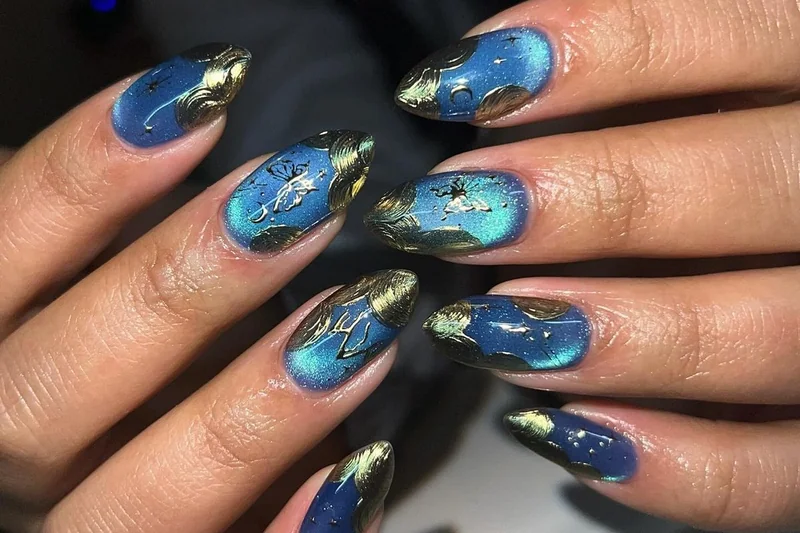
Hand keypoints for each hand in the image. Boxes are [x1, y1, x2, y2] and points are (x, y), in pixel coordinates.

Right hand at [0, 43, 415, 532]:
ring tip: (369, 315)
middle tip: (305, 195)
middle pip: (45, 391)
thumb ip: (101, 242)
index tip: (202, 95)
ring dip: (252, 406)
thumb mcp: (84, 290)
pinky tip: (361, 466)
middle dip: (183, 282)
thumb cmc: (107, 361)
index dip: (85, 174)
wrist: (104, 486)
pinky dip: (290, 531)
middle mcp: (3, 459)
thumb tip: (181, 122)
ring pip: (131, 502)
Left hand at [369, 1, 799, 530]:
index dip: (598, 51)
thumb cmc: (708, 160)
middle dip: (585, 200)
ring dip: (613, 336)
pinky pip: (773, 473)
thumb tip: (482, 86)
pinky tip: (556, 429)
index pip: (735, 31)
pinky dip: (668, 466)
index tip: (460, 83)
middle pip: (748, 185)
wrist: (778, 266)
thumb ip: (621, 85)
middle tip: (453, 216)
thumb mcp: (689, 94)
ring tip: (483, 327)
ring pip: (769, 334)